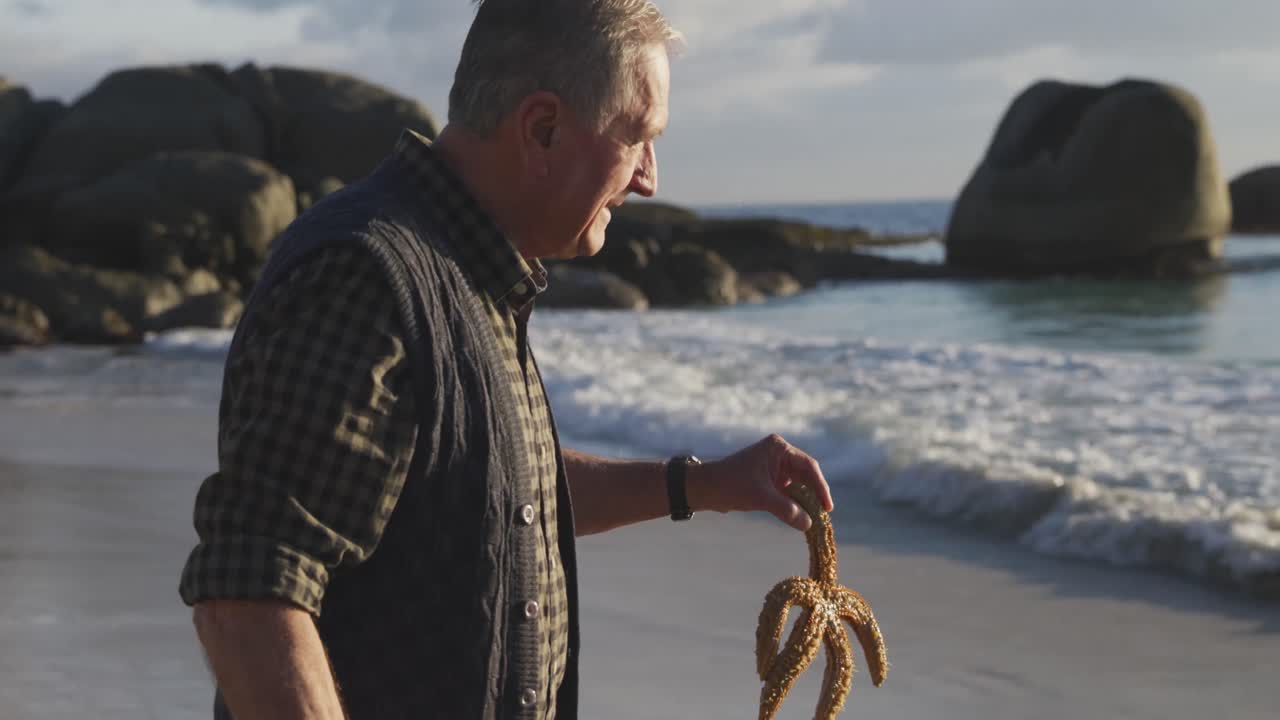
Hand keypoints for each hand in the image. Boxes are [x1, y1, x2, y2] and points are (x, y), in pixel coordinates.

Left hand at [690, 434, 833, 531]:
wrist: (705, 489)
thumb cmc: (730, 485)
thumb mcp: (760, 497)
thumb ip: (786, 510)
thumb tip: (809, 524)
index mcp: (778, 448)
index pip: (808, 466)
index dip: (821, 487)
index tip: (827, 507)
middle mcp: (779, 454)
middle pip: (806, 475)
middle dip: (814, 495)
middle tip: (823, 516)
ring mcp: (775, 467)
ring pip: (799, 485)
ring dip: (805, 501)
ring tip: (814, 519)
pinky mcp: (770, 480)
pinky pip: (789, 492)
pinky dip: (795, 504)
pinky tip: (800, 517)